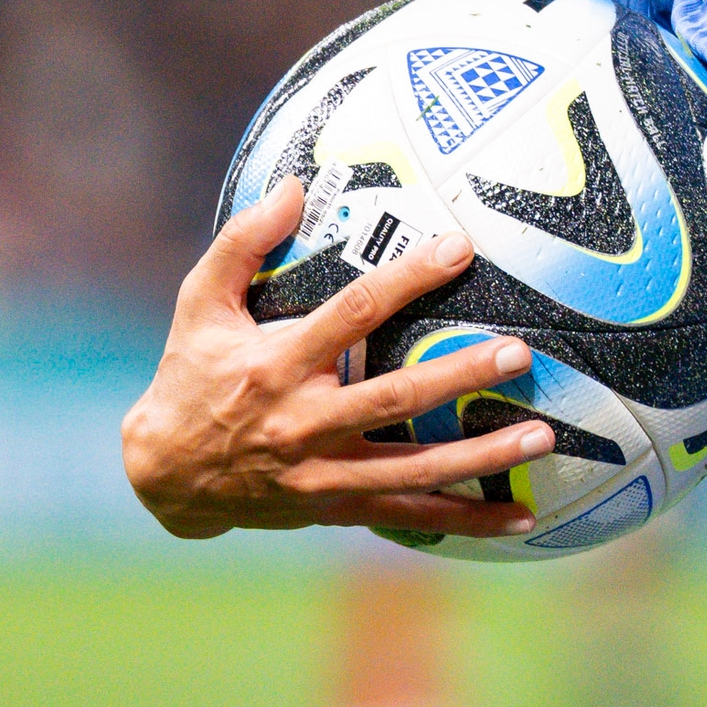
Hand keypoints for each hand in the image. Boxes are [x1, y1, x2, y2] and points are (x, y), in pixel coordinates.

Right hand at [119, 175, 557, 542]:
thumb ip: (242, 242)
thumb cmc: (191, 373)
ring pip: (414, 468)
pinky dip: (467, 520)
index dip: (409, 278)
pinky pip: (410, 515)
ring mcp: (324, 472)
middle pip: (396, 399)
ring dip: (481, 455)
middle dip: (460, 375)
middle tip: (519, 352)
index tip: (460, 248)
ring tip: (541, 435)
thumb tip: (291, 186)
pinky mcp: (336, 508)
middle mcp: (305, 422)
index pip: (354, 313)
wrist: (165, 474)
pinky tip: (522, 514)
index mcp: (277, 363)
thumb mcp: (199, 302)